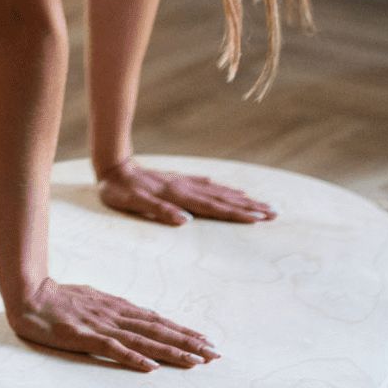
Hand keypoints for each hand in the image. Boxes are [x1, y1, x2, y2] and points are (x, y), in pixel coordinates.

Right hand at [9, 276, 217, 371]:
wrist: (28, 295)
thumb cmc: (59, 298)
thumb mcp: (94, 298)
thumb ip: (118, 309)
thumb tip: (144, 314)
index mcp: (118, 307)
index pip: (157, 322)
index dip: (183, 332)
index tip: (207, 342)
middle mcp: (115, 315)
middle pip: (158, 330)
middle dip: (188, 343)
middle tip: (215, 355)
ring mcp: (101, 325)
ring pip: (143, 340)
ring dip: (172, 351)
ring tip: (196, 362)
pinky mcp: (84, 337)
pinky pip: (113, 349)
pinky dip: (134, 358)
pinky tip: (152, 367)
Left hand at [96, 158, 276, 226]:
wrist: (112, 166)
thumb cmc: (120, 190)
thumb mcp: (133, 204)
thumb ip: (159, 211)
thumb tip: (185, 222)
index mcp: (178, 196)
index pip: (214, 208)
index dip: (238, 214)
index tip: (260, 219)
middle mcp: (186, 188)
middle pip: (224, 200)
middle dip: (250, 207)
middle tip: (275, 213)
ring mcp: (183, 183)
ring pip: (219, 192)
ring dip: (241, 198)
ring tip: (262, 203)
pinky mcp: (177, 180)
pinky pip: (207, 186)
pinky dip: (223, 189)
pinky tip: (231, 190)